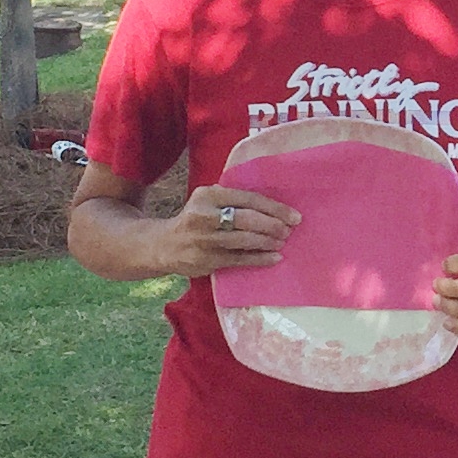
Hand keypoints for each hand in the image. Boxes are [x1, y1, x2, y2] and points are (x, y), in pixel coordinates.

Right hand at [165, 185, 298, 276]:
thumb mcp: (207, 200)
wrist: (165, 245)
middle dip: (273, 224)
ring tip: (282, 241)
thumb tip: (269, 204)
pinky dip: (260, 258)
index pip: (247, 198)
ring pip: (244, 240)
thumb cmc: (195, 219)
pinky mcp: (208, 260)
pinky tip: (274, 257)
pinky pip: (240, 259)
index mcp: (208, 196)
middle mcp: (205, 216)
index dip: (273, 207)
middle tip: (289, 229)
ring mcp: (205, 240)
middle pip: (247, 219)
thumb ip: (231, 198)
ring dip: (268, 241)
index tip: (292, 215)